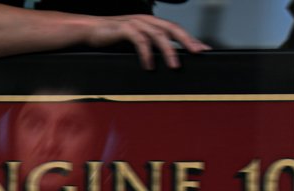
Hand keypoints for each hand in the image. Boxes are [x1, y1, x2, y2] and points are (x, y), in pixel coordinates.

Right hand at [84, 15, 209, 69]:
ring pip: (158, 35)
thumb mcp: (135, 42)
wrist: (89, 30)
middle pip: (172, 29)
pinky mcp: (124, 28)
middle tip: (198, 53)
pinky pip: (139, 41)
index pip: (176, 29)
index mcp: (151, 23)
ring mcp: (136, 22)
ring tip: (175, 66)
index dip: (191, 39)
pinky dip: (146, 54)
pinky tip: (149, 65)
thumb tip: (166, 61)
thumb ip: (150, 48)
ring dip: (168, 51)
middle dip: (187, 41)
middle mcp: (146, 20)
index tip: (204, 50)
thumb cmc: (112, 37)